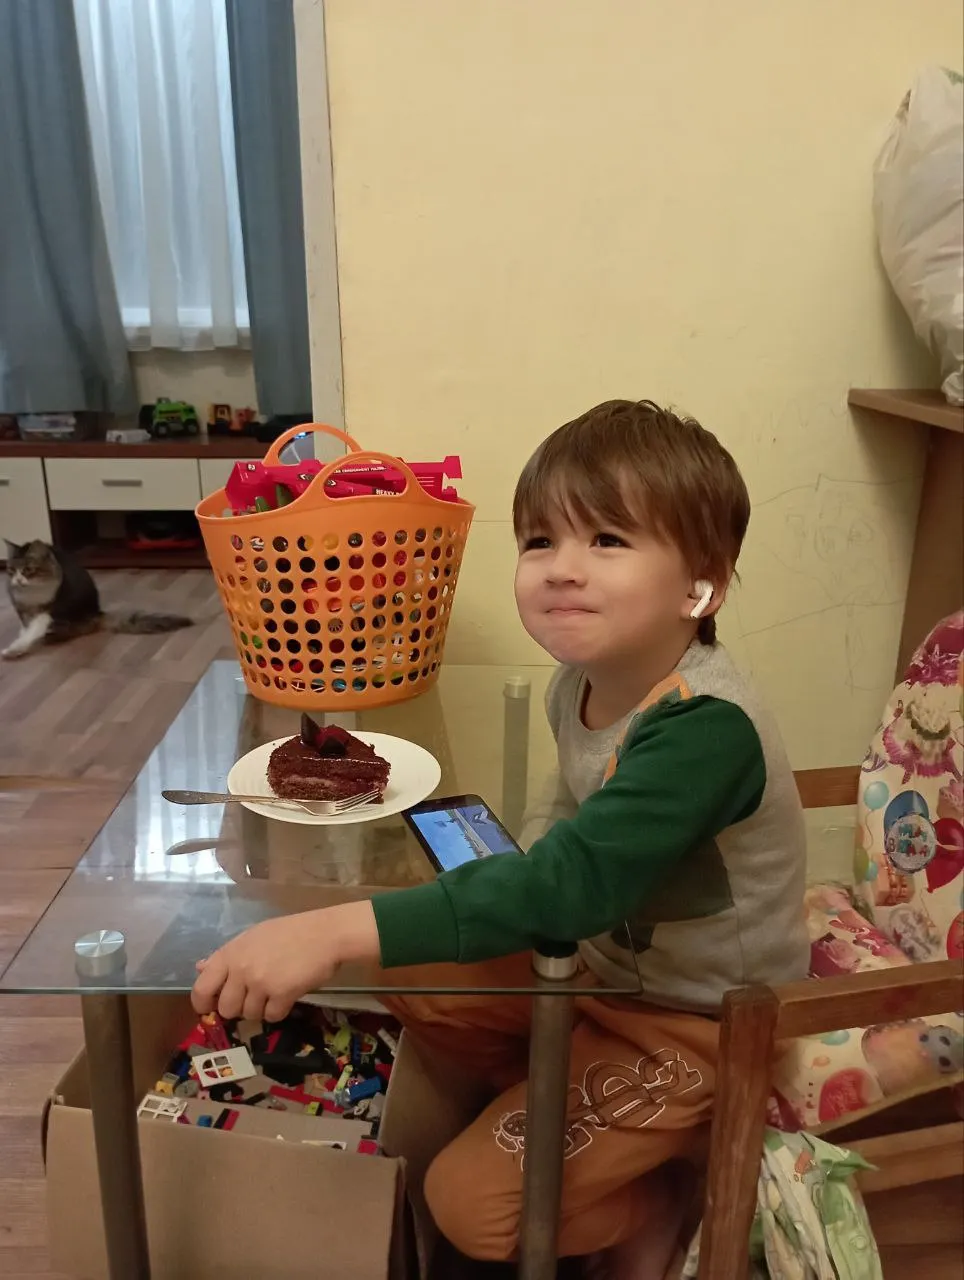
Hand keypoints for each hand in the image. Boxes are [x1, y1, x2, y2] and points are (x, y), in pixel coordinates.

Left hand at [191, 900, 379, 1022]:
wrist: (325, 933)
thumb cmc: (290, 932)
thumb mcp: (253, 937)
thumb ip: (227, 956)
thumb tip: (200, 968)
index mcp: (231, 953)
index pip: (202, 988)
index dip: (203, 1004)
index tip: (211, 1008)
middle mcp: (241, 969)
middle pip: (226, 1008)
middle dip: (239, 1008)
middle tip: (255, 997)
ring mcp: (260, 983)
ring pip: (249, 1015)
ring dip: (261, 1009)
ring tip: (275, 992)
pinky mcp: (281, 995)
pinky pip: (271, 1017)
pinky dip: (279, 1011)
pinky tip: (288, 995)